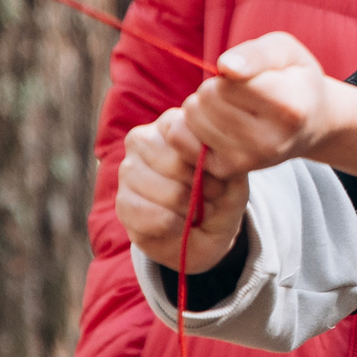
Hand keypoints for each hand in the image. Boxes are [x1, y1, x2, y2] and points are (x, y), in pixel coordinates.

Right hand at [118, 107, 249, 272]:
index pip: (181, 130)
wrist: (206, 233)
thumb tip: (204, 157)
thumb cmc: (221, 193)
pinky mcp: (122, 203)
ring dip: (192, 210)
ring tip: (196, 210)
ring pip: (170, 193)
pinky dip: (176, 227)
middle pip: (176, 164)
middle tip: (211, 196)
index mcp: (172, 123)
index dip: (207, 159)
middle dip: (203, 188)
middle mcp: (143, 139)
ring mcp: (128, 170)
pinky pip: (156, 218)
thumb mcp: (233, 173)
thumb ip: (222, 158)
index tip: (221, 174)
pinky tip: (178, 224)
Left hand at [184, 32, 332, 174]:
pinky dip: (189, 125)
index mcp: (289, 108)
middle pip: (206, 99)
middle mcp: (270, 141)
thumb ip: (256, 54)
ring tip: (227, 108)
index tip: (249, 76)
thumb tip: (225, 67)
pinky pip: (180, 139)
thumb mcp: (284, 51)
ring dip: (202, 106)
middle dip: (214, 88)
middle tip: (236, 93)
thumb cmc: (293, 79)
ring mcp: (248, 161)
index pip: (227, 84)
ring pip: (191, 118)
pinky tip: (213, 124)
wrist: (309, 126)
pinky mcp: (226, 171)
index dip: (230, 72)